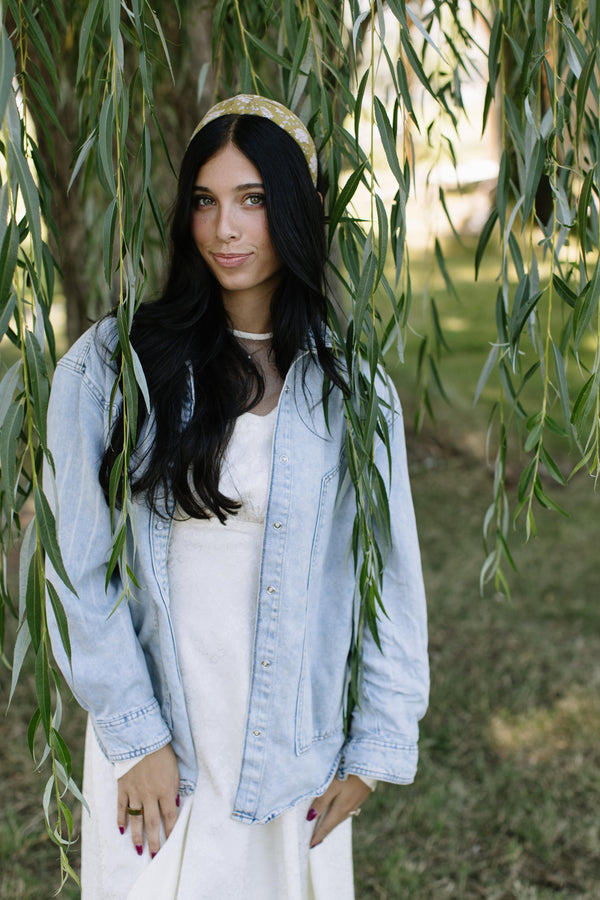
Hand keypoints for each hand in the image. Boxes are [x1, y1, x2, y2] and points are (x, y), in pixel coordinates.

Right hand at [117, 743, 179, 857]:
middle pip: (152, 823)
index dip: (171, 831)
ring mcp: (134, 792)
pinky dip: (121, 819)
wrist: (140, 738)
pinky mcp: (123, 787)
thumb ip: (174, 788)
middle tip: (154, 856)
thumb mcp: (175, 769)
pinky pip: (121, 807)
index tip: (171, 843)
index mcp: (165, 790)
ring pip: (136, 819)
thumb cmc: (162, 751)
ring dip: (137, 836)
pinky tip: (121, 830)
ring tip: (139, 849)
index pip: (169, 816)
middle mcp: (150, 795)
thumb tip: (174, 804)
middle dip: (154, 841)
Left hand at [308, 774, 370, 847]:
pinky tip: (337, 811)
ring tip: (324, 827)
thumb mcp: (331, 787)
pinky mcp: (359, 796)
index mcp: (340, 809)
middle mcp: (348, 809)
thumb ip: (321, 801)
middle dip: (324, 832)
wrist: (370, 767)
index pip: (326, 827)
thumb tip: (310, 817)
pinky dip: (338, 814)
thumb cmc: (348, 775)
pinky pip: (346, 810)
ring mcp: (355, 803)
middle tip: (315, 840)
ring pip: (340, 817)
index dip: (317, 836)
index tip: (309, 846)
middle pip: (333, 823)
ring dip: (331, 823)